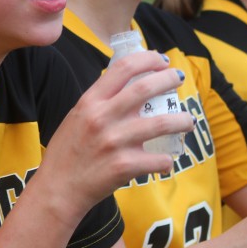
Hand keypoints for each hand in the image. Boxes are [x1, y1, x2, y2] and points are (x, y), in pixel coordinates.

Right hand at [39, 50, 193, 218]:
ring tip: (188, 120)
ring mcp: (115, 142)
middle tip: (179, 79)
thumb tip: (127, 85)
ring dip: (183, 120)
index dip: (148, 59)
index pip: (123, 67)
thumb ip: (99, 102)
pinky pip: (160, 159)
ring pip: (163, 123)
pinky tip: (166, 161)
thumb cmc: (67, 153)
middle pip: (146, 88)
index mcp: (90, 102)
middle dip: (170, 79)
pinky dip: (167, 160)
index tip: (161, 61)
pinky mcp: (125, 166)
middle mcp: (102, 118)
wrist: (58, 188)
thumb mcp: (76, 117)